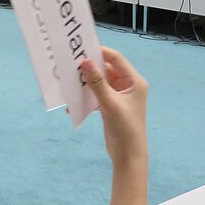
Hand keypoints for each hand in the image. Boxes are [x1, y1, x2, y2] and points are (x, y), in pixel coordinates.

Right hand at [80, 47, 147, 165]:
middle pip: (107, 69)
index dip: (100, 52)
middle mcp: (127, 85)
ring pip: (100, 82)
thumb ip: (97, 82)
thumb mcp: (110, 103)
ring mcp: (118, 95)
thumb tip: (85, 61)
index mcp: (134, 81)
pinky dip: (87, 96)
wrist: (128, 155)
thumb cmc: (124, 127)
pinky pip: (97, 94)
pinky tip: (74, 102)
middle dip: (90, 68)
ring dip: (87, 82)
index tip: (82, 49)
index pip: (116, 59)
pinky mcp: (110, 105)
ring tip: (70, 82)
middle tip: (72, 64)